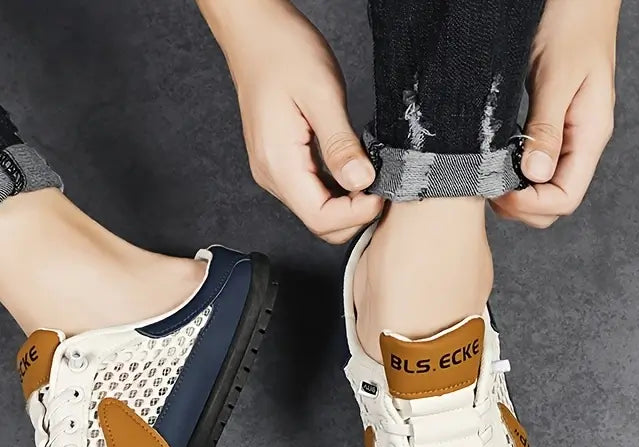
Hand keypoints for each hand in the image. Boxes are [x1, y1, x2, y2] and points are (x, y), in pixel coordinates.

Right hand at [199, 0, 382, 243]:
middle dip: (354, 215)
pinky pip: (312, 192)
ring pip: (316, 211)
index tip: (382, 194)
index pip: (320, 218)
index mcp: (279, 164)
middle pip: (318, 223)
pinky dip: (337, 191)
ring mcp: (274, 172)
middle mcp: (272, 176)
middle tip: (383, 188)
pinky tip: (354, 170)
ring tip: (373, 177)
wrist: (254, 33)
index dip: (356, 214)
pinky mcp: (281, 164)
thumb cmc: (283, 53)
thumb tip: (361, 181)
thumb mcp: (321, 95)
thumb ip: (340, 145)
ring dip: (348, 204)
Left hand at [491, 0, 619, 227]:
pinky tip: (496, 160)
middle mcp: (580, 144)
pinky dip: (512, 175)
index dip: (531, 204)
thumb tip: (535, 173)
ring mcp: (565, 140)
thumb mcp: (556, 78)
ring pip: (542, 191)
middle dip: (520, 206)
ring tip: (490, 175)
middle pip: (553, 204)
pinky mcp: (549, 131)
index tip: (500, 190)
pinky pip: (533, 169)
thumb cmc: (571, 26)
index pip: (566, 198)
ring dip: (514, 194)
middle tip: (489, 187)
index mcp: (589, 135)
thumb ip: (546, 127)